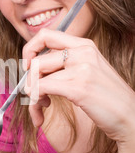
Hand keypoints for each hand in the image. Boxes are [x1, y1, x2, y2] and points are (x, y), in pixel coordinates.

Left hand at [22, 29, 134, 145]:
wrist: (130, 117)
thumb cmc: (107, 99)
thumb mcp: (90, 71)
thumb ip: (67, 64)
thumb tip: (33, 69)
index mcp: (85, 45)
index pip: (46, 35)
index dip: (29, 49)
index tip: (28, 67)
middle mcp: (83, 52)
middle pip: (36, 59)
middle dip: (28, 80)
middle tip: (33, 95)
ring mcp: (81, 68)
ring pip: (36, 75)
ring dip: (31, 96)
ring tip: (40, 107)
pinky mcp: (78, 87)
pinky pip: (41, 89)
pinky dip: (35, 102)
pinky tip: (41, 113)